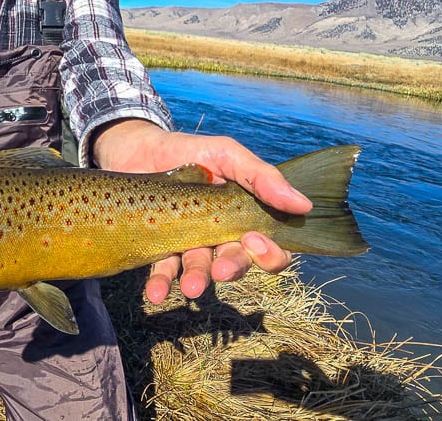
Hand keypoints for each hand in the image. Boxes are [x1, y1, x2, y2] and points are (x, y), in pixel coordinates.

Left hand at [91, 120, 311, 303]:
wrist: (137, 150)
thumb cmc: (190, 152)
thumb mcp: (227, 154)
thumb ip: (262, 177)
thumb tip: (304, 206)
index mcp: (242, 217)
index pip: (269, 248)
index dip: (270, 254)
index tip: (255, 243)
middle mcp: (219, 236)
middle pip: (236, 262)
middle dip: (232, 269)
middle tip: (221, 271)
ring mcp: (189, 244)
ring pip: (200, 270)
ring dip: (198, 281)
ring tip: (190, 288)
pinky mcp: (159, 247)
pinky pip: (164, 270)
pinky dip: (161, 283)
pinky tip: (155, 293)